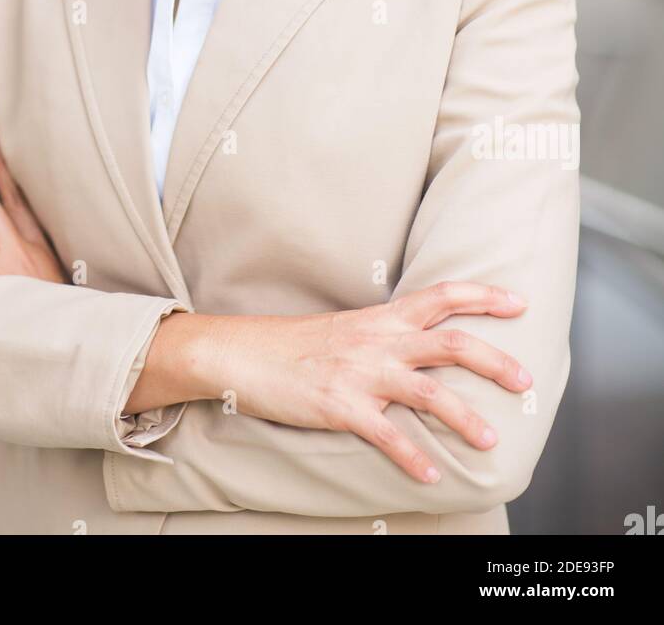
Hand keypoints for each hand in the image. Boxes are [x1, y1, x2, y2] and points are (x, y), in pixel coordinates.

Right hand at [181, 282, 531, 484]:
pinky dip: (413, 457)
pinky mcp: (341, 407)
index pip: (442, 296)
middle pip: (450, 343)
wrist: (245, 352)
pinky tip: (432, 476)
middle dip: (494, 361)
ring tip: (491, 441)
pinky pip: (387, 436)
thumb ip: (387, 333)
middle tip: (526, 381)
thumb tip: (423, 342)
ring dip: (465, 418)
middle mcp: (379, 341)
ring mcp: (361, 374)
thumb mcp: (349, 327)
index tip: (519, 302)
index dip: (483, 296)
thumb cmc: (297, 343)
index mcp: (382, 318)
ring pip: (428, 392)